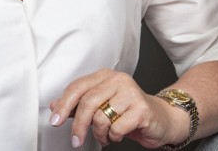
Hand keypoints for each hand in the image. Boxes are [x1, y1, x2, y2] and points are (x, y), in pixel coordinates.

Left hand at [49, 69, 188, 148]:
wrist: (162, 119)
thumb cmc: (130, 112)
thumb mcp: (102, 107)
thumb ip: (79, 105)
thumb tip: (55, 106)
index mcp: (105, 76)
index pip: (77, 87)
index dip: (63, 105)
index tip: (55, 121)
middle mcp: (118, 80)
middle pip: (87, 103)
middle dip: (78, 126)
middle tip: (76, 141)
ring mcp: (131, 93)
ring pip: (101, 117)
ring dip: (100, 134)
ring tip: (106, 136)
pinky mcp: (141, 108)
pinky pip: (116, 127)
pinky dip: (114, 136)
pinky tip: (119, 134)